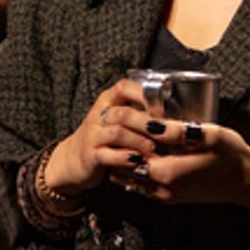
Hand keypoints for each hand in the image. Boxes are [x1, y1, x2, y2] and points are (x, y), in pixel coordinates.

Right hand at [43, 79, 159, 195]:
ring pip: (117, 133)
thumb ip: (141, 115)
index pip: (124, 88)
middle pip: (124, 113)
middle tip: (170, 132)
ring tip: (157, 149)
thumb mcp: (119, 121)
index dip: (145, 94)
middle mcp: (99, 115)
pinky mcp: (90, 156)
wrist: (73, 159)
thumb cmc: (106, 138)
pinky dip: (125, 158)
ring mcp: (93, 135)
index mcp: (108, 101)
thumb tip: (177, 118)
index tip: (166, 105)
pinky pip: (107, 155)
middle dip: (149, 122)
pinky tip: (138, 161)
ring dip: (140, 141)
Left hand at [110, 117, 249, 213]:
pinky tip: (134, 152)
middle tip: (111, 120)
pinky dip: (131, 169)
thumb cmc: (231, 155)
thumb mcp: (211, 136)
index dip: (123, 131)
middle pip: (126, 165)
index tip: (116, 112)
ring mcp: (165, 195)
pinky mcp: (169, 197)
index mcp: (169, 172)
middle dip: (119, 143)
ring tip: (119, 134)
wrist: (246, 182)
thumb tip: (153, 124)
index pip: (132, 151)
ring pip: (129, 177)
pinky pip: (139, 185)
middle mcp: (162, 188)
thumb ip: (179, 131)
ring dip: (122, 156)